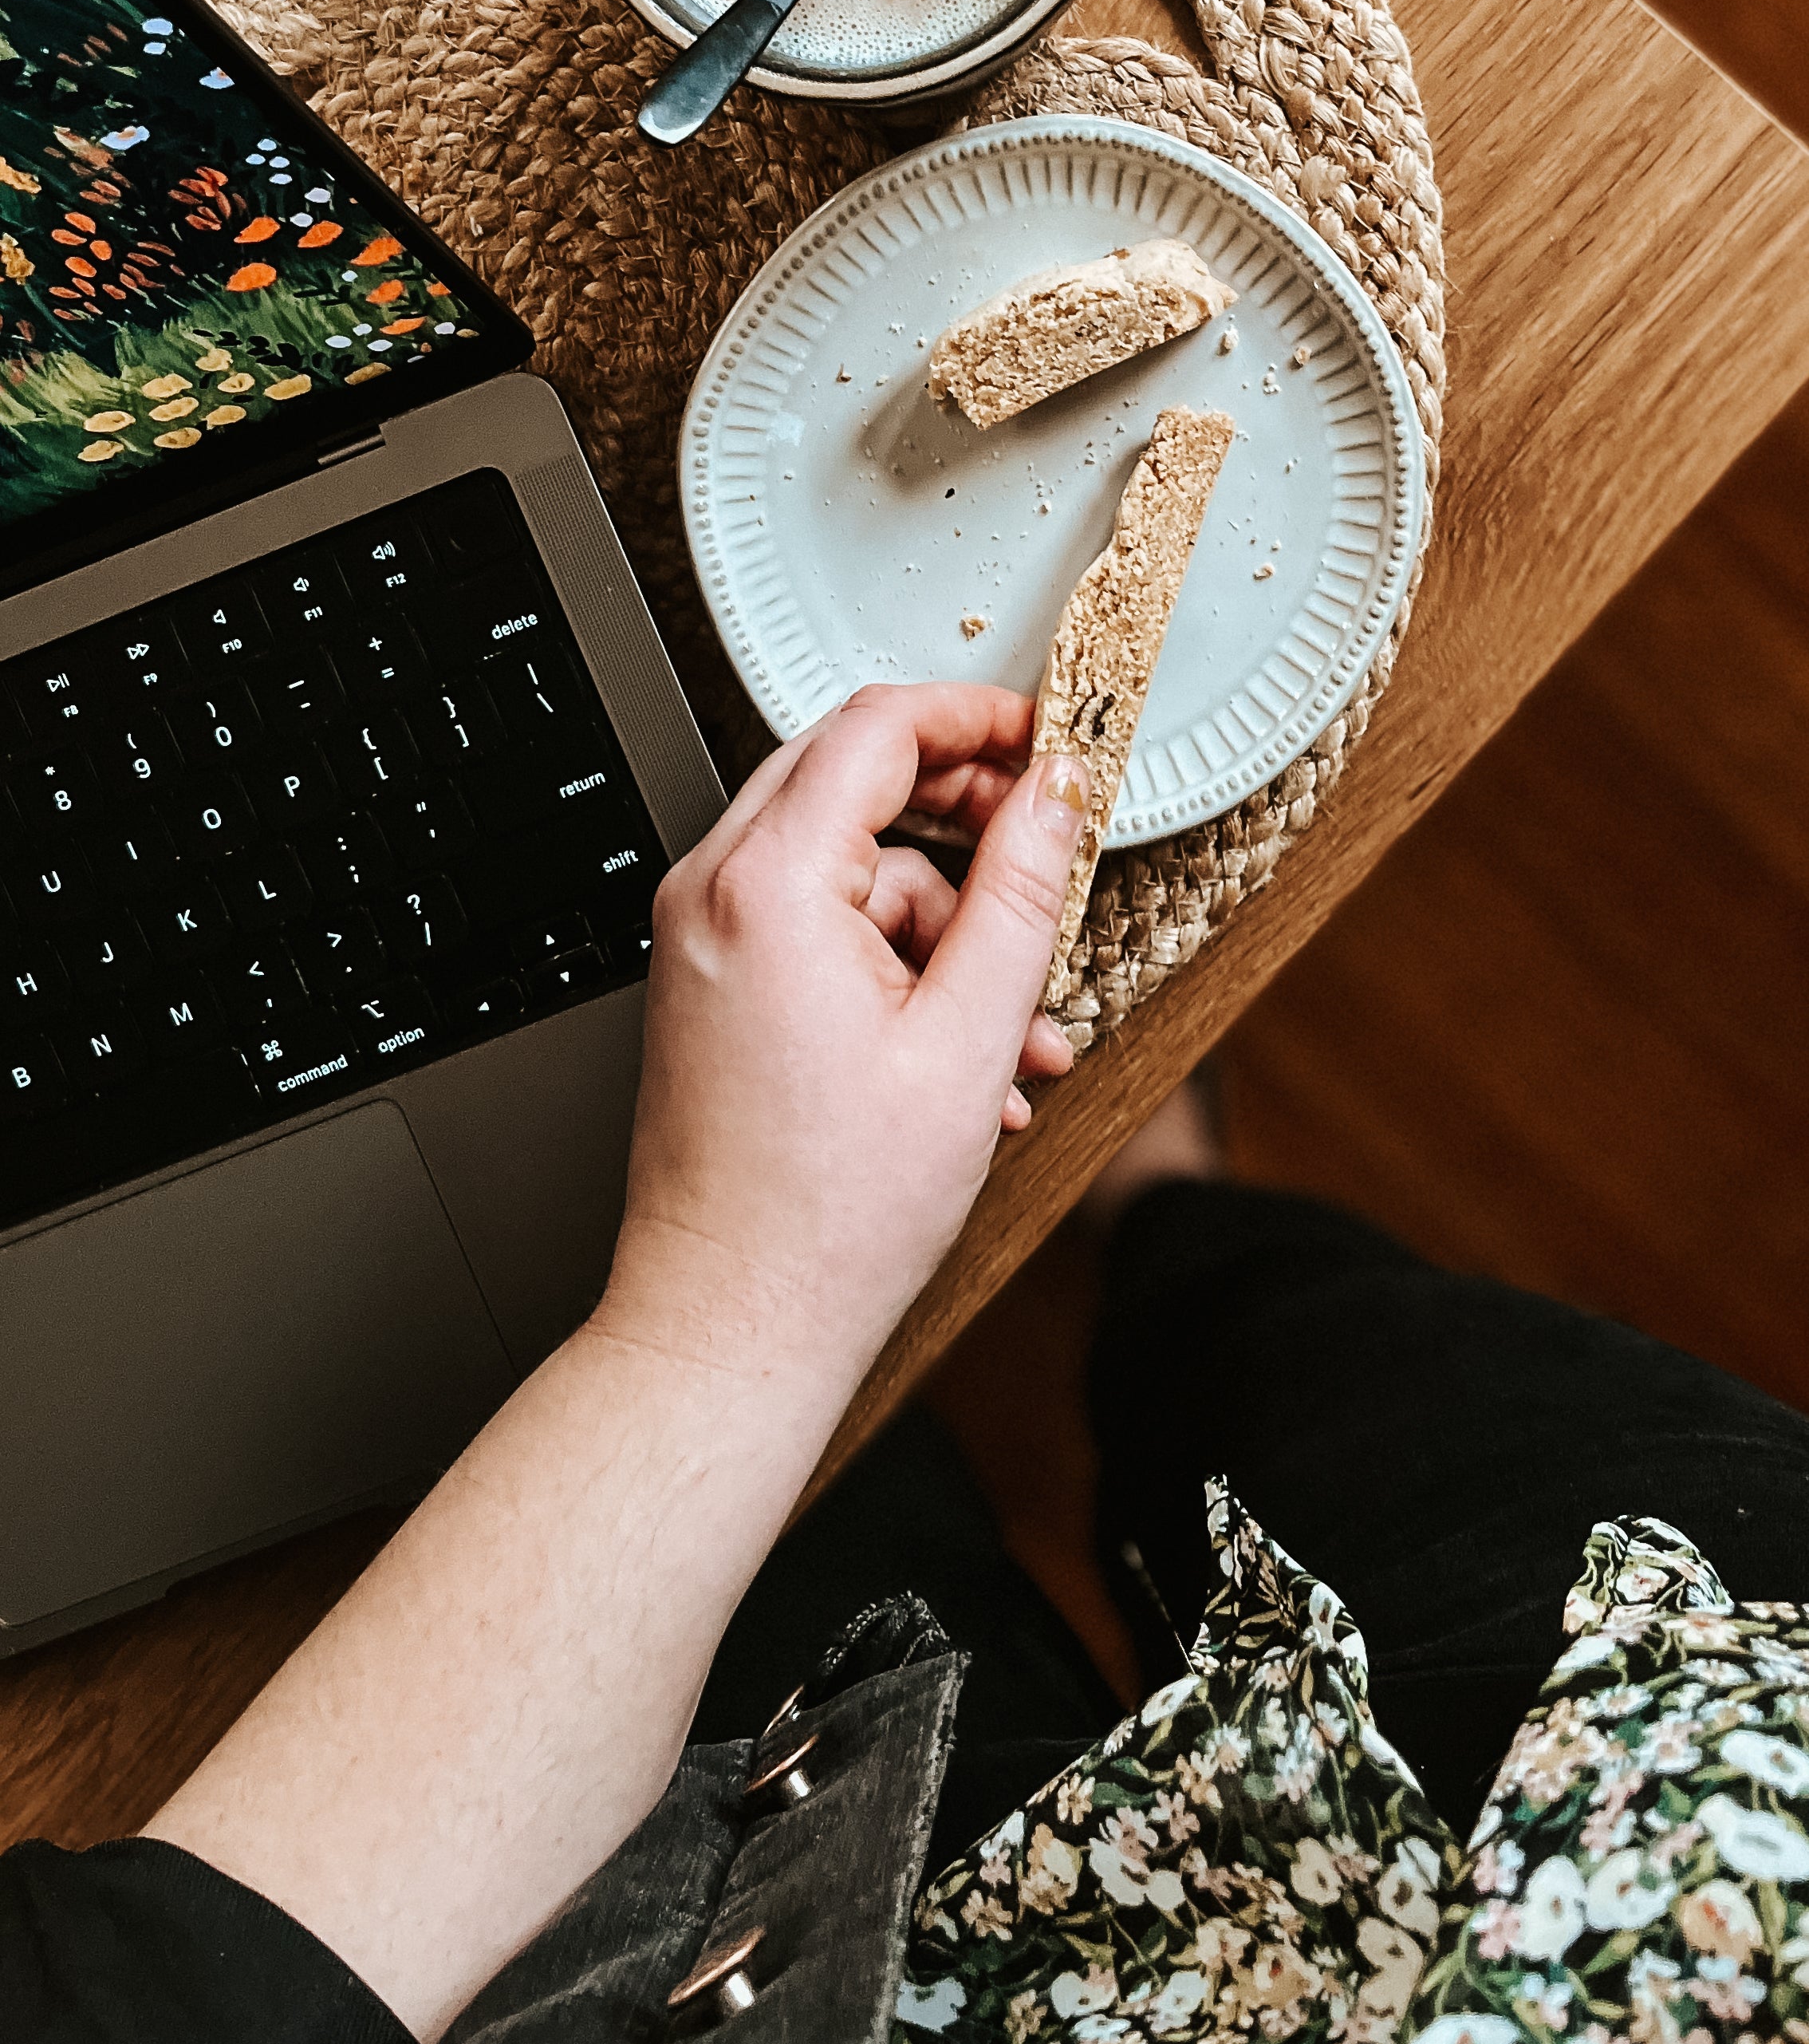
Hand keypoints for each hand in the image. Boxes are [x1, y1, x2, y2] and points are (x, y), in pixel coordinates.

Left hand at [604, 682, 1088, 1400]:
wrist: (732, 1324)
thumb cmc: (826, 1215)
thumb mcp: (966, 1037)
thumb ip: (1022, 894)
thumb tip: (1057, 797)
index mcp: (768, 885)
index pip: (878, 727)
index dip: (978, 719)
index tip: (1045, 737)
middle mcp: (713, 893)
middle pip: (854, 779)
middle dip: (967, 818)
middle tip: (1043, 848)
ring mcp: (701, 940)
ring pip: (848, 869)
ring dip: (946, 930)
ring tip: (1018, 1032)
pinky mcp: (709, 985)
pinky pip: (816, 929)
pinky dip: (896, 970)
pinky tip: (960, 1062)